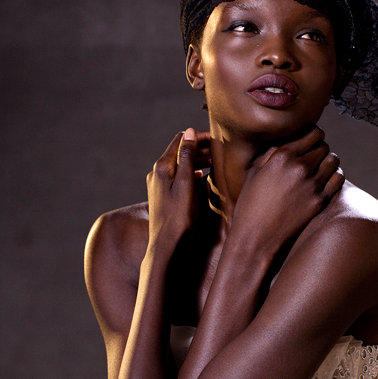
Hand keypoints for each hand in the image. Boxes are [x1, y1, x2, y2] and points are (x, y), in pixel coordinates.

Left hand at [146, 129, 210, 250]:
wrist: (167, 246)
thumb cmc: (179, 217)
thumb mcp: (186, 183)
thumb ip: (187, 156)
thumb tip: (189, 132)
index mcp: (162, 167)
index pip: (181, 140)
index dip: (199, 137)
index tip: (217, 140)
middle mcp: (157, 173)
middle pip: (180, 151)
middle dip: (200, 148)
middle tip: (220, 151)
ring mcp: (159, 185)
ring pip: (180, 164)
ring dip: (197, 160)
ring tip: (215, 162)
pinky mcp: (164, 196)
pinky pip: (179, 177)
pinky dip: (192, 172)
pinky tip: (203, 177)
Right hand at [231, 126, 343, 255]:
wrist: (256, 238)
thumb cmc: (250, 204)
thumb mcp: (254, 173)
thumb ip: (272, 153)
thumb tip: (290, 141)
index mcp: (282, 156)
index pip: (313, 133)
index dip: (314, 136)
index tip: (311, 142)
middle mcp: (299, 167)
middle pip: (324, 146)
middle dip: (320, 150)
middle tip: (313, 158)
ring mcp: (312, 184)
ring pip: (334, 160)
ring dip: (328, 161)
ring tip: (320, 168)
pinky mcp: (320, 201)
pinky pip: (338, 178)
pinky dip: (334, 176)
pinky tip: (326, 180)